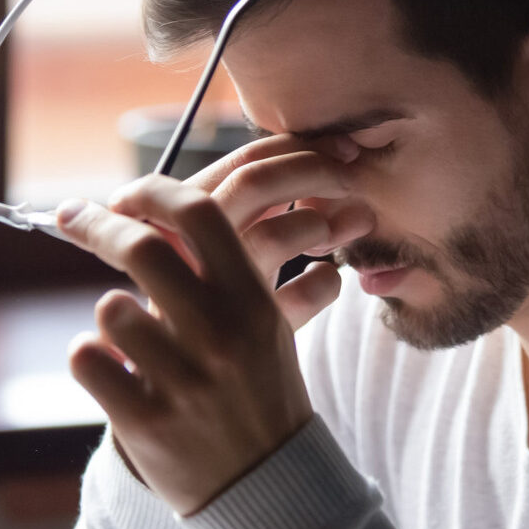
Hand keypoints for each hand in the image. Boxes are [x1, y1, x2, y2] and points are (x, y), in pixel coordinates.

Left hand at [54, 141, 367, 514]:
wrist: (271, 488)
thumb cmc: (261, 395)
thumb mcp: (263, 327)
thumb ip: (222, 273)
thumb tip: (164, 211)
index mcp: (253, 303)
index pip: (199, 214)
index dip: (152, 191)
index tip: (123, 196)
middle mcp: (219, 335)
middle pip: (141, 247)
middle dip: (98, 226)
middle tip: (73, 219)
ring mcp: (182, 380)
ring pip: (109, 307)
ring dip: (110, 316)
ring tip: (131, 342)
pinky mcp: (145, 421)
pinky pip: (87, 358)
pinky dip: (91, 358)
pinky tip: (112, 371)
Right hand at [184, 133, 374, 325]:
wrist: (193, 380)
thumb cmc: (204, 302)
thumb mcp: (216, 246)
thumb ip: (258, 206)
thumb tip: (334, 159)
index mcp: (176, 219)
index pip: (242, 163)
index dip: (300, 148)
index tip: (346, 150)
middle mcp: (186, 248)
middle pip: (255, 183)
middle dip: (315, 170)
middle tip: (352, 177)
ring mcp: (212, 294)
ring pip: (276, 234)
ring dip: (319, 223)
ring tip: (337, 233)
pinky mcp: (247, 339)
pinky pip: (303, 296)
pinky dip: (326, 282)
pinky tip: (325, 280)